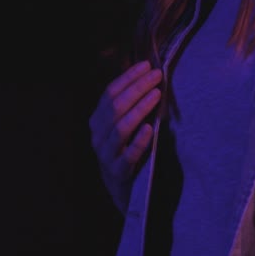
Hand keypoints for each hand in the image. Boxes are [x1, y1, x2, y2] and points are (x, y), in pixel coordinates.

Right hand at [88, 59, 162, 212]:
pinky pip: (127, 156)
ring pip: (120, 128)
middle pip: (115, 107)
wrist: (124, 190)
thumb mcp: (125, 125)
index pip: (109, 92)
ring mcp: (105, 155)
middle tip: (157, 76)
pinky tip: (150, 129)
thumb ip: (131, 103)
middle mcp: (97, 136)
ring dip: (139, 109)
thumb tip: (148, 72)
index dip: (128, 77)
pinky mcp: (117, 173)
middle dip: (137, 88)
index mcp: (97, 120)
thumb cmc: (128, 149)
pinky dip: (139, 141)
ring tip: (156, 95)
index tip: (147, 65)